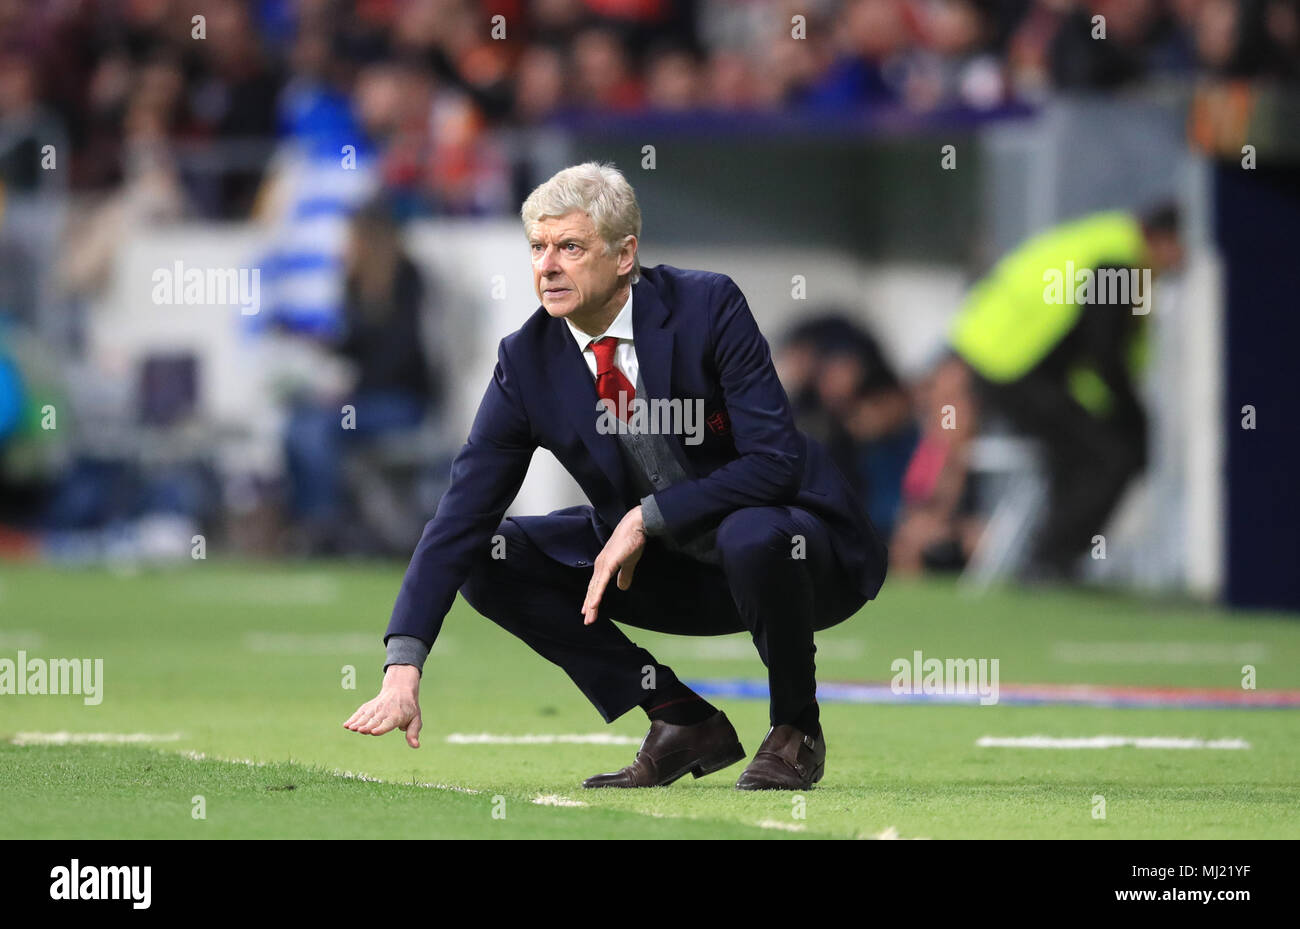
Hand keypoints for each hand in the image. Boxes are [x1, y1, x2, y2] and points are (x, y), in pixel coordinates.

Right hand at [343, 664, 422, 747]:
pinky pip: (360, 712)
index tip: (373, 732)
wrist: (400, 689)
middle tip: (360, 731)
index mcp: (397, 716)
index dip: (381, 727)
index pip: (388, 722)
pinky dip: (353, 718)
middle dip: (367, 725)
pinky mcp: (369, 706)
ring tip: (350, 728)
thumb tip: (416, 746)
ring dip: (358, 722)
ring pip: (366, 716)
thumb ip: (413, 732)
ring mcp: (376, 708)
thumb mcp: (416, 719)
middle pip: (375, 720)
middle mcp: (385, 711)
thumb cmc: (409, 708)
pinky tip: (346, 725)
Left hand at [581, 505, 646, 625]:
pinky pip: (601, 584)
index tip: (589, 610)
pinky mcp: (608, 564)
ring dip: (591, 604)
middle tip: (587, 619)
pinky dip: (596, 595)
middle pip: (592, 589)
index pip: (596, 585)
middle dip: (589, 605)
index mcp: (604, 565)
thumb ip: (625, 575)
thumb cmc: (632, 541)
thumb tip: (622, 587)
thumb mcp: (628, 562)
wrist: (636, 526)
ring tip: (588, 618)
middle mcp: (600, 565)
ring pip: (595, 589)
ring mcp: (603, 565)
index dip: (592, 598)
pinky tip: (593, 605)